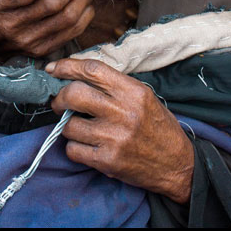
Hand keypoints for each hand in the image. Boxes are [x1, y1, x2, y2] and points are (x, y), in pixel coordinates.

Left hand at [46, 58, 193, 203]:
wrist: (177, 164)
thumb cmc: (157, 126)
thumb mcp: (143, 96)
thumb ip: (113, 85)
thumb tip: (75, 76)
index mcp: (133, 91)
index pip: (92, 70)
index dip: (67, 66)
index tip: (53, 69)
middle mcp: (123, 112)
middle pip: (74, 94)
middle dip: (59, 97)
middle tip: (59, 102)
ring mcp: (114, 138)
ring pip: (68, 125)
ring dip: (67, 125)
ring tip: (79, 127)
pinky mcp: (107, 161)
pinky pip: (73, 149)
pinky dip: (74, 147)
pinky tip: (86, 145)